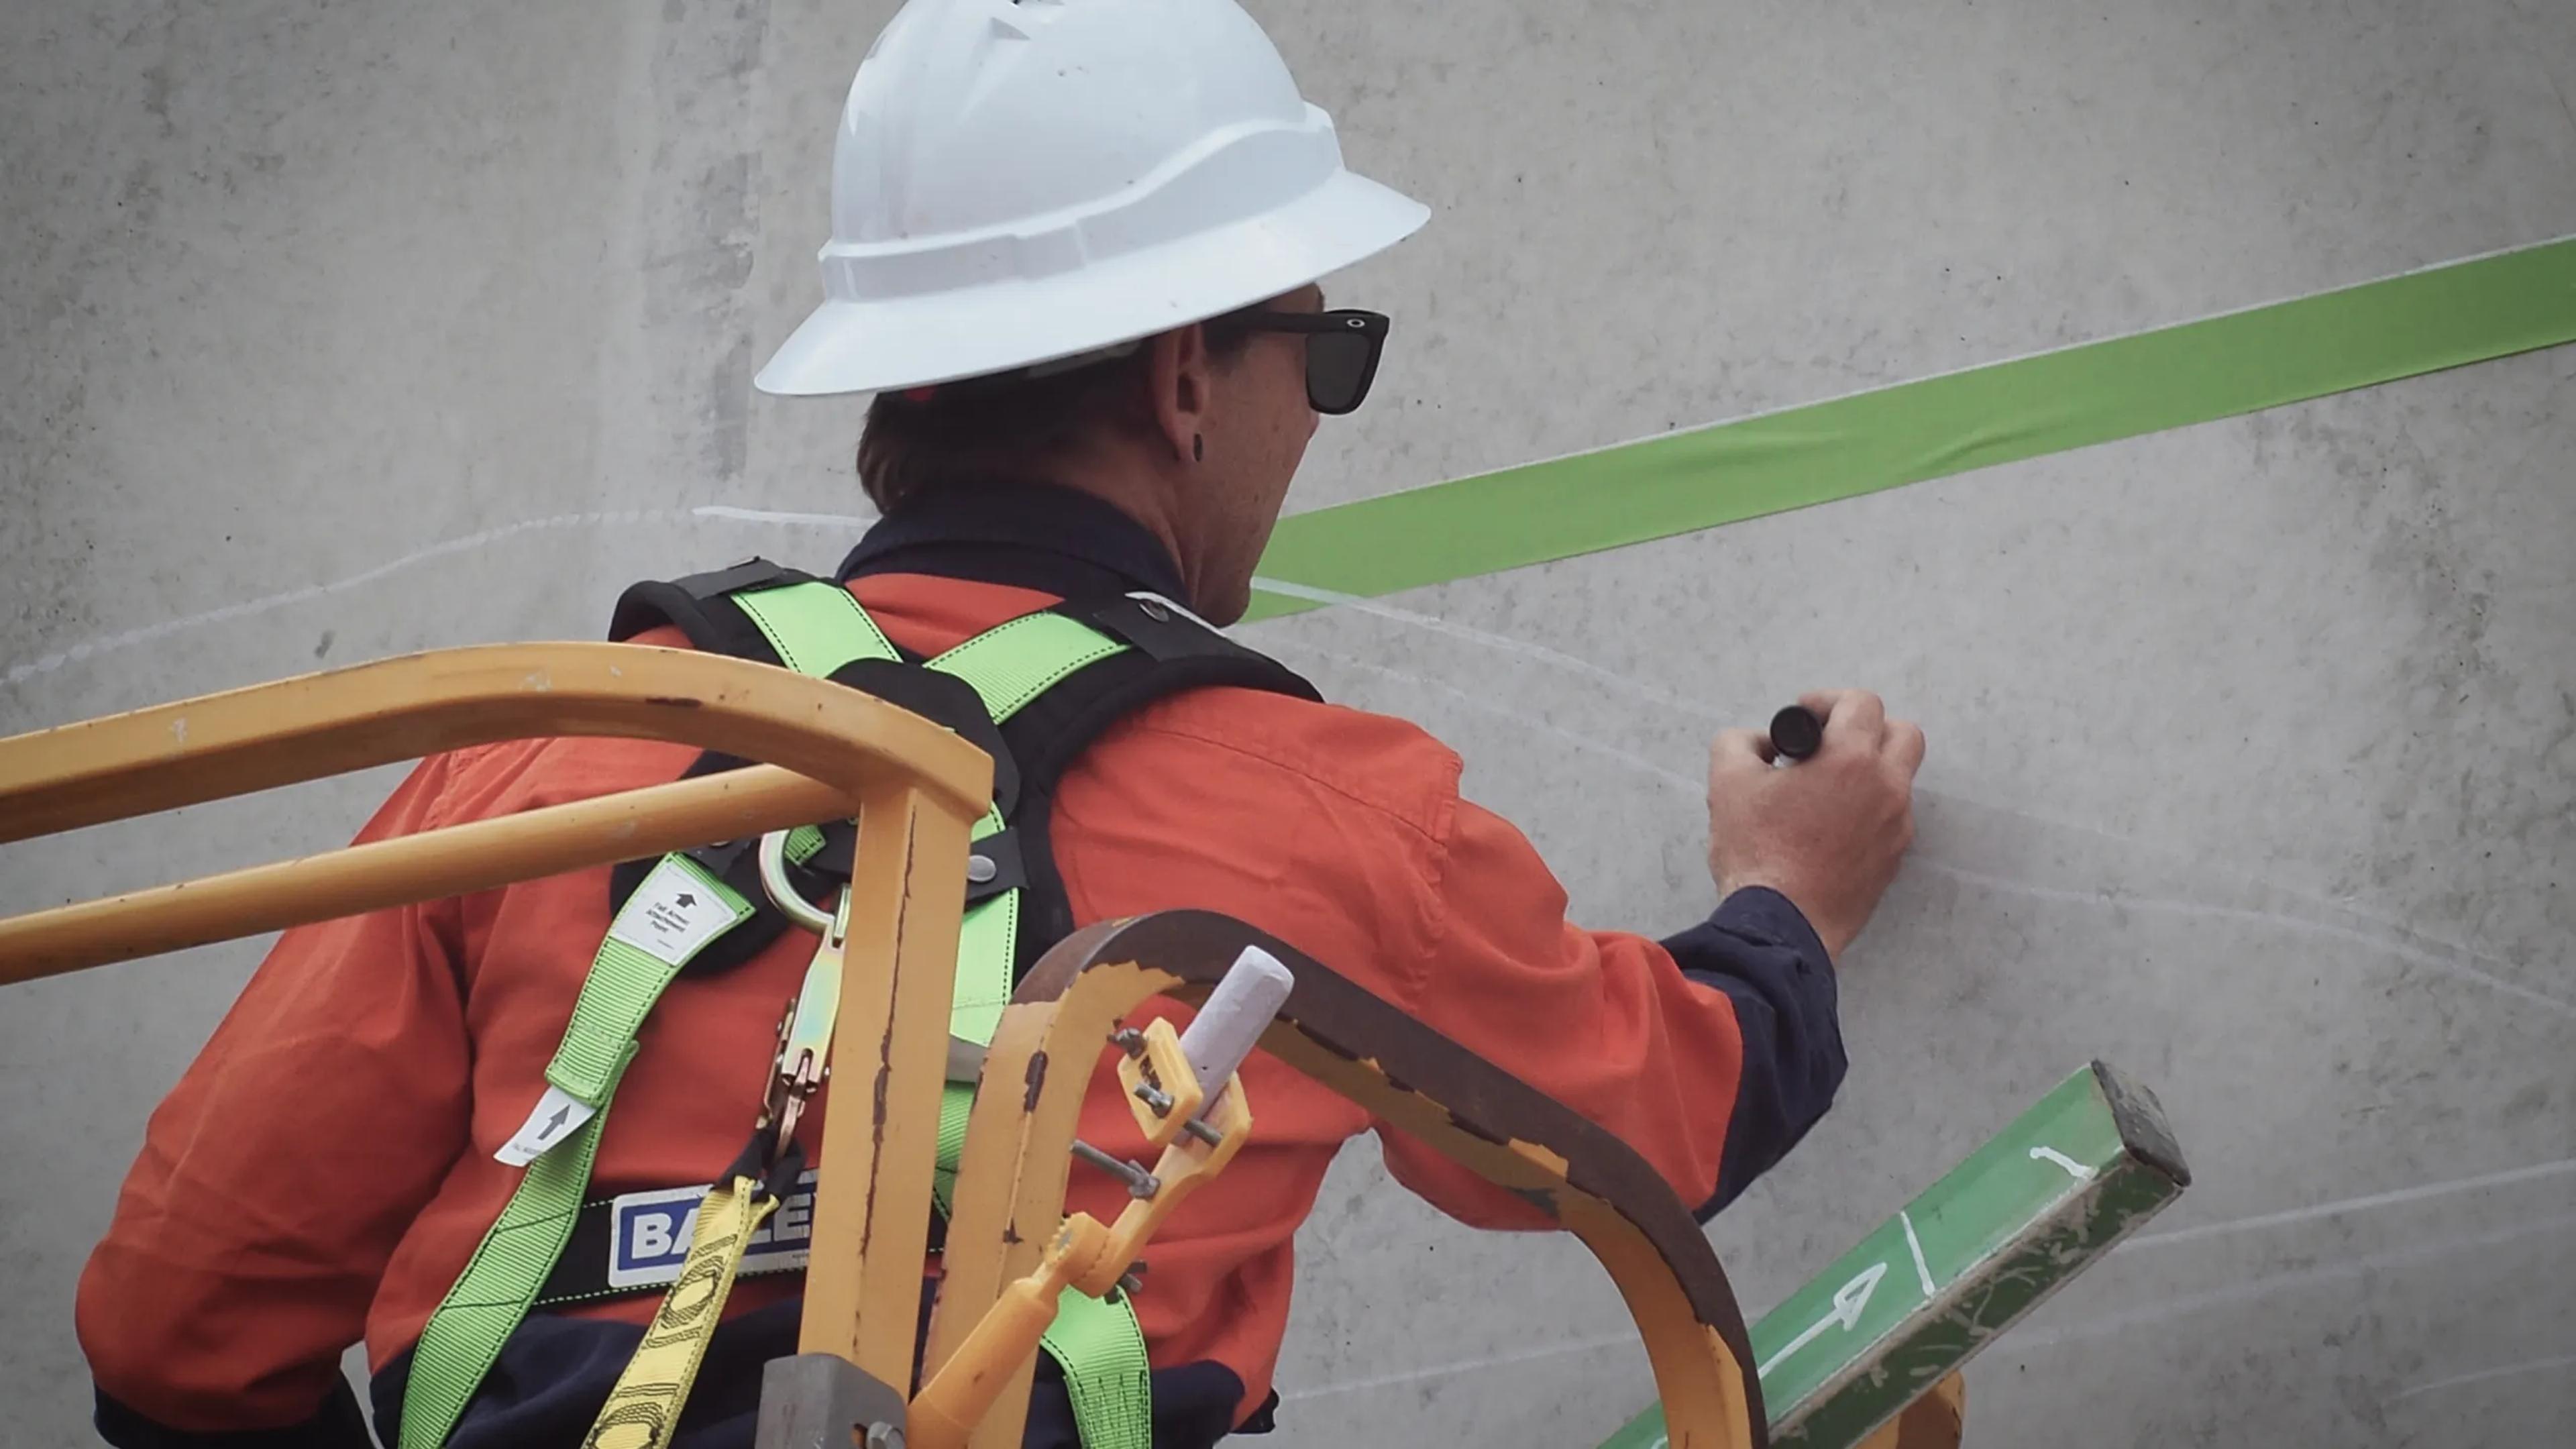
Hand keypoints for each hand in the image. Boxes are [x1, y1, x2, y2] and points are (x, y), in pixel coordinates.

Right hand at [1705, 689, 1924, 957]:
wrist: (1781, 924)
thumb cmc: (1757, 852)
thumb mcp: (1727, 782)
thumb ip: (1740, 742)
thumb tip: (1760, 743)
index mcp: (1852, 759)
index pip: (1861, 703)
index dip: (1828, 700)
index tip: (1803, 717)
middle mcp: (1887, 788)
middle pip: (1903, 734)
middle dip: (1867, 729)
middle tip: (1828, 744)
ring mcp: (1896, 827)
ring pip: (1899, 780)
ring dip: (1869, 771)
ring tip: (1825, 790)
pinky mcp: (1893, 861)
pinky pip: (1891, 819)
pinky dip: (1868, 810)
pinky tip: (1830, 827)